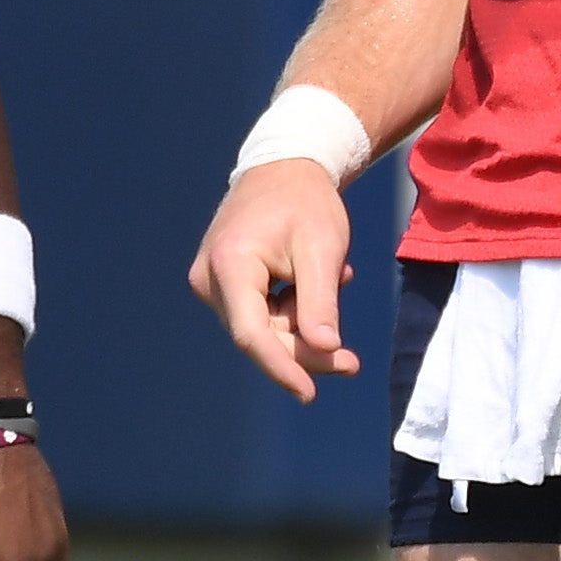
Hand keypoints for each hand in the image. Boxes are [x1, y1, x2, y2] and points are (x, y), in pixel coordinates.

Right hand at [188, 157, 359, 400]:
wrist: (285, 166)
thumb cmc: (306, 202)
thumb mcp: (322, 250)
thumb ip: (320, 304)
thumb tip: (323, 352)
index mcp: (229, 265)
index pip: (252, 334)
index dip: (282, 368)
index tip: (310, 394)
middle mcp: (209, 278)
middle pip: (259, 336)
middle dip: (305, 350)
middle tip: (351, 360)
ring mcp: (211, 281)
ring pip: (262, 328)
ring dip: (303, 323)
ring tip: (337, 278)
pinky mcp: (223, 282)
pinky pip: (260, 313)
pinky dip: (293, 308)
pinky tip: (318, 278)